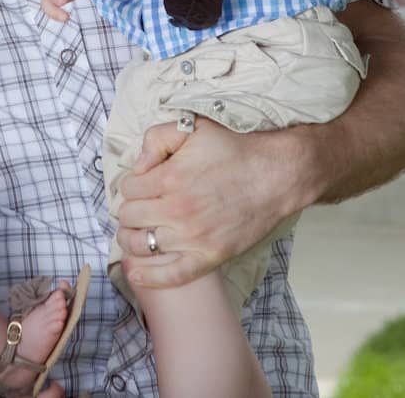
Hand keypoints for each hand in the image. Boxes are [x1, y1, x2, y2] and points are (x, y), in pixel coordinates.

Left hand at [114, 117, 314, 289]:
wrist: (276, 174)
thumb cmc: (235, 150)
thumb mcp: (193, 127)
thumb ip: (157, 138)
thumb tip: (138, 165)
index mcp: (169, 178)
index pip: (128, 189)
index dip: (133, 184)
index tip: (143, 184)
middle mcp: (177, 211)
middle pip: (129, 218)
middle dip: (131, 210)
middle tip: (141, 206)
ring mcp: (193, 238)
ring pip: (141, 246)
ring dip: (133, 238)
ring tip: (138, 231)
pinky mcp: (210, 256)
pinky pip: (171, 275)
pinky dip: (149, 276)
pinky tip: (135, 272)